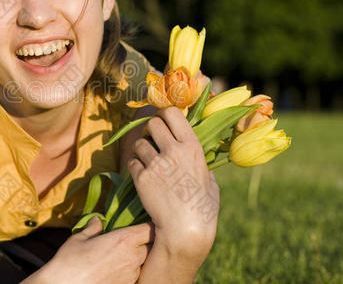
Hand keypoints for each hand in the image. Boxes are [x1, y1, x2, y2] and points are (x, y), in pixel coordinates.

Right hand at [29, 217, 152, 283]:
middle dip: (146, 242)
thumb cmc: (69, 262)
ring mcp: (131, 276)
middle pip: (151, 247)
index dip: (150, 225)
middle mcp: (132, 257)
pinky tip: (116, 269)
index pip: (149, 229)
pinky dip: (130, 272)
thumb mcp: (79, 239)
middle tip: (135, 239)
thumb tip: (97, 221)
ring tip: (123, 255)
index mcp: (123, 240)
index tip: (145, 222)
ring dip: (138, 258)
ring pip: (144, 263)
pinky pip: (134, 277)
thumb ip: (92, 228)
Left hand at [128, 107, 218, 269]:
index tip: (162, 121)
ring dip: (140, 149)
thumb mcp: (210, 180)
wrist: (185, 230)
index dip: (164, 114)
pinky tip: (142, 176)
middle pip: (152, 124)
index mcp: (192, 146)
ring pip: (139, 143)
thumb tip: (195, 154)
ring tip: (147, 160)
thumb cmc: (202, 208)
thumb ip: (201, 163)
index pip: (172, 113)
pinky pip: (132, 162)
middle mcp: (173, 151)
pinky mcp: (141, 178)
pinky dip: (135, 167)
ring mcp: (155, 164)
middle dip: (149, 130)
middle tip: (151, 140)